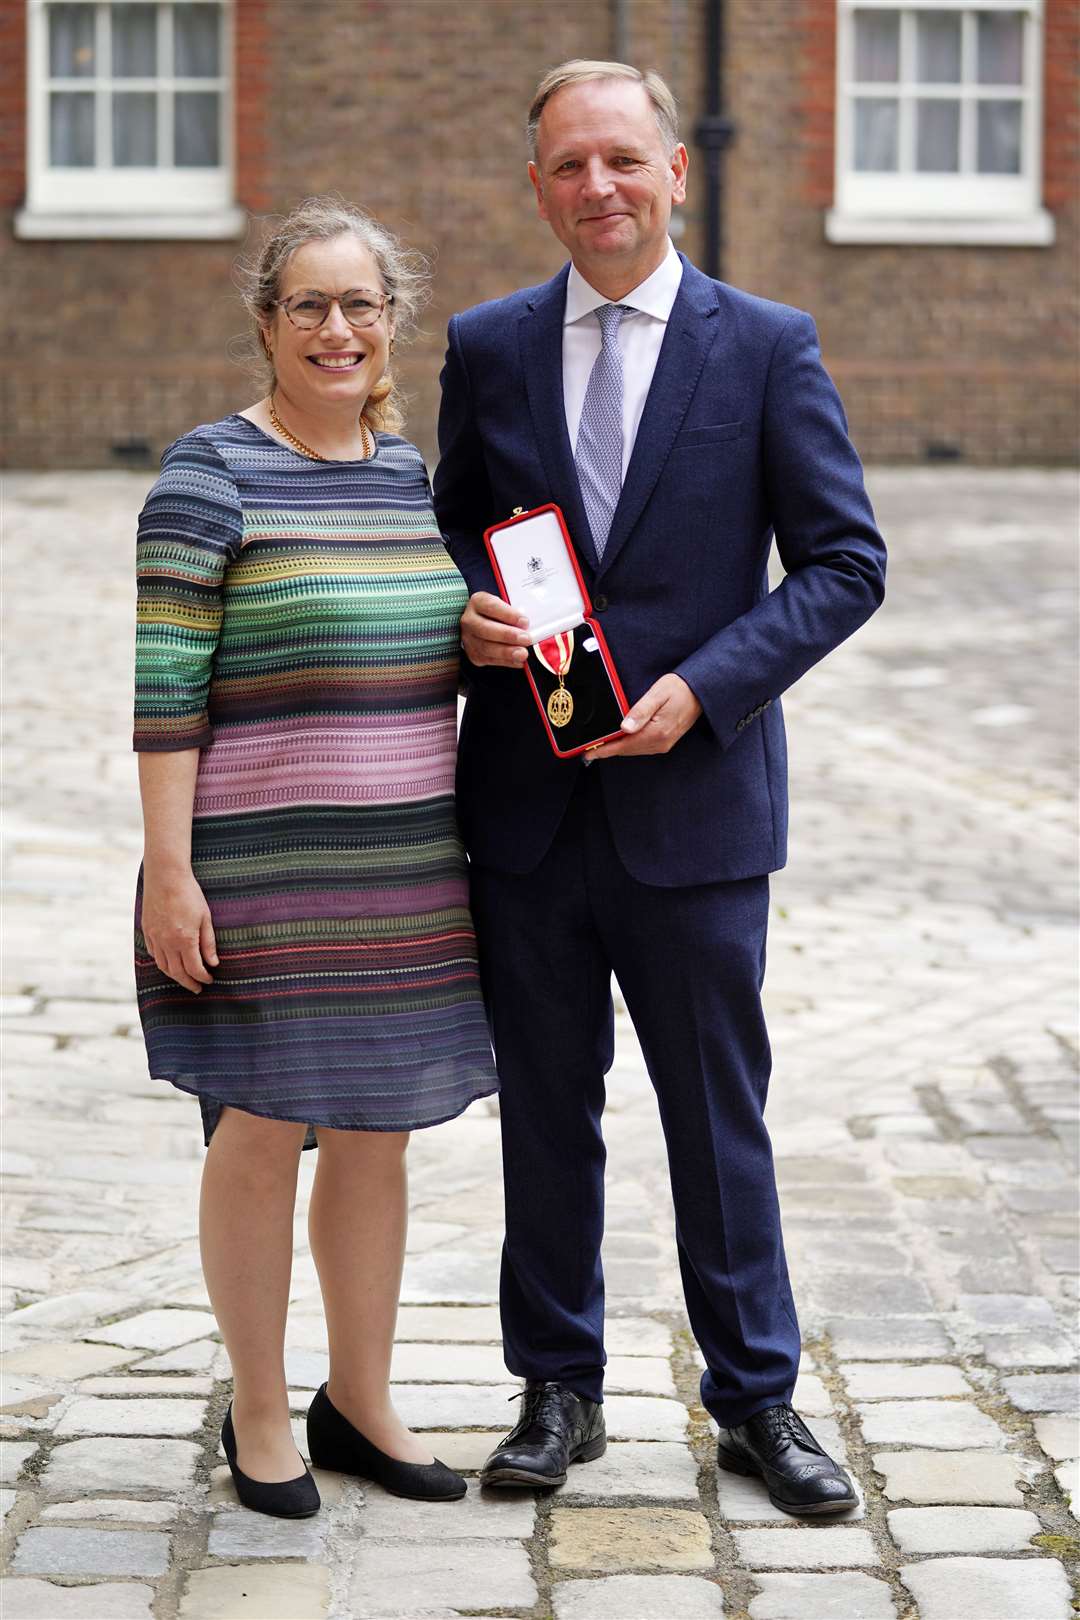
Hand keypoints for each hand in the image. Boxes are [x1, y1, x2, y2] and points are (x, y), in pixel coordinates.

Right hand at [140, 866, 217, 993]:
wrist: (165, 876)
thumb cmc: (189, 894)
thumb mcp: (205, 918)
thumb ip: (208, 943)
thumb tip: (213, 963)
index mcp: (184, 940)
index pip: (194, 968)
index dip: (203, 977)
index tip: (210, 979)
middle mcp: (167, 942)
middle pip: (177, 973)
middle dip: (189, 983)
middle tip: (198, 988)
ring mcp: (155, 937)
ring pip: (163, 966)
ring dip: (175, 976)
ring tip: (185, 979)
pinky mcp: (147, 930)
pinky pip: (154, 954)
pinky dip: (162, 963)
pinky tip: (170, 963)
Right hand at [461, 592, 531, 668]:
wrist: (484, 624)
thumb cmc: (500, 613)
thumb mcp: (506, 604)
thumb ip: (516, 612)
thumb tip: (528, 625)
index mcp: (478, 602)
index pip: (491, 607)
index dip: (509, 615)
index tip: (524, 621)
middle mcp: (470, 620)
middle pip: (486, 629)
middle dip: (508, 635)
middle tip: (526, 639)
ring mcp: (469, 638)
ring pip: (486, 647)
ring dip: (507, 652)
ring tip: (523, 654)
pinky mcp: (474, 654)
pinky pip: (489, 660)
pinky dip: (506, 662)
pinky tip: (518, 661)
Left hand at [584, 674, 702, 761]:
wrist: (702, 691)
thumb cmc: (680, 688)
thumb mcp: (657, 694)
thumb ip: (640, 711)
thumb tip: (624, 728)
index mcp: (656, 732)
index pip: (623, 745)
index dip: (603, 750)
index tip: (587, 754)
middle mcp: (660, 743)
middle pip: (627, 751)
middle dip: (607, 751)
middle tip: (588, 750)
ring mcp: (664, 744)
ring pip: (634, 750)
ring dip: (618, 749)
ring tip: (600, 746)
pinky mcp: (666, 741)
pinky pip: (643, 747)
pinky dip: (629, 746)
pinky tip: (621, 740)